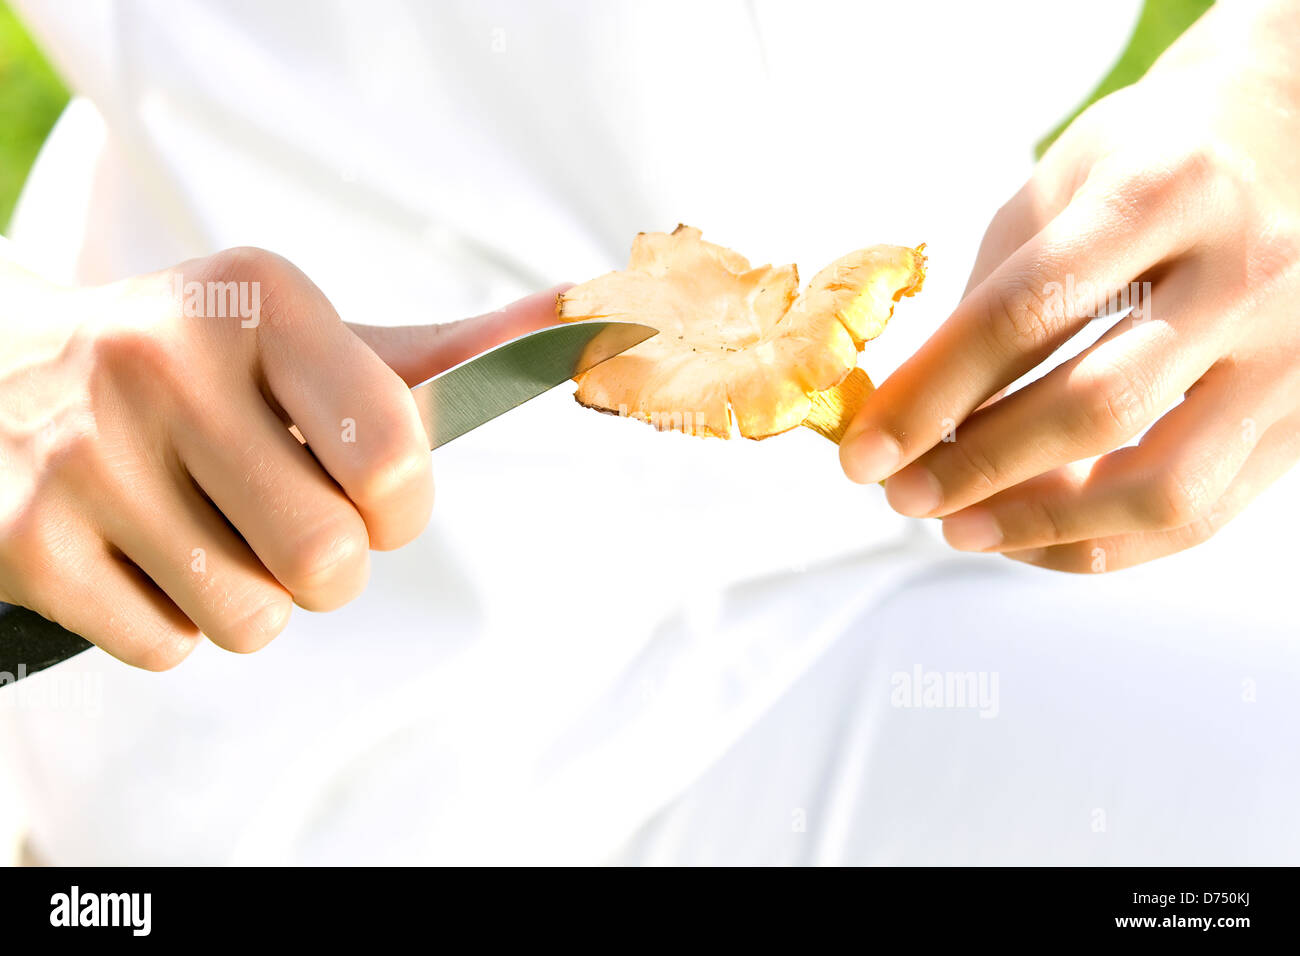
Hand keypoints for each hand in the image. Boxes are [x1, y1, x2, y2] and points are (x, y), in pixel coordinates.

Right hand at [0, 246, 559, 667]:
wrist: (6, 371)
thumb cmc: (201, 365)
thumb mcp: (307, 336)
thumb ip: (447, 354)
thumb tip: (594, 312)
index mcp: (263, 301)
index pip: (396, 455)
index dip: (402, 506)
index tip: (372, 492)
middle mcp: (164, 362)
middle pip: (329, 562)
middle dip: (327, 566)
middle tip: (281, 518)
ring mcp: (83, 452)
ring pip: (253, 619)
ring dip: (252, 598)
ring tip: (205, 526)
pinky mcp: (22, 538)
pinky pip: (168, 648)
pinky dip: (173, 621)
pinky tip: (138, 549)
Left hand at [840, 0, 1299, 571]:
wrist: (1288, 137)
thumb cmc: (1150, 162)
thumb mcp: (1058, 185)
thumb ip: (989, 296)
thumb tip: (909, 415)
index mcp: (1163, 192)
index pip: (1023, 315)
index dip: (930, 396)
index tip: (864, 453)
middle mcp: (1246, 271)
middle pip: (1097, 408)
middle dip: (977, 470)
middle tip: (902, 495)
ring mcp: (1292, 351)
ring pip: (1164, 487)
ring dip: (1042, 525)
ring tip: (959, 528)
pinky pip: (1201, 514)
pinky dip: (1103, 544)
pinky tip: (1031, 534)